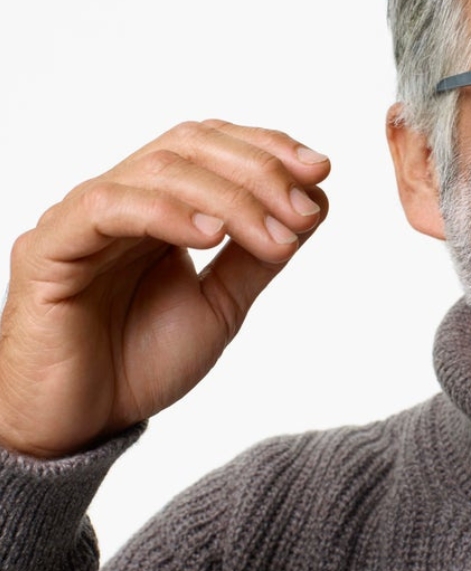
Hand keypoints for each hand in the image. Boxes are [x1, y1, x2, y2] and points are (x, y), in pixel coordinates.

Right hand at [0, 120, 329, 457]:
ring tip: (274, 237)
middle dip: (259, 170)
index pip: (212, 145)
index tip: (320, 168)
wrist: (84, 425)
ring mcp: (82, 219)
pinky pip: (107, 209)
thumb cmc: (141, 363)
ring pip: (158, 170)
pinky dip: (166, 213)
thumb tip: (313, 203)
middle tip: (303, 209)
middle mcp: (121, 199)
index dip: (267, 147)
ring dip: (229, 198)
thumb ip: (258, 256)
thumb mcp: (221, 304)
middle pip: (190, 146)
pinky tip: (211, 237)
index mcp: (158, 206)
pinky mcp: (49, 249)